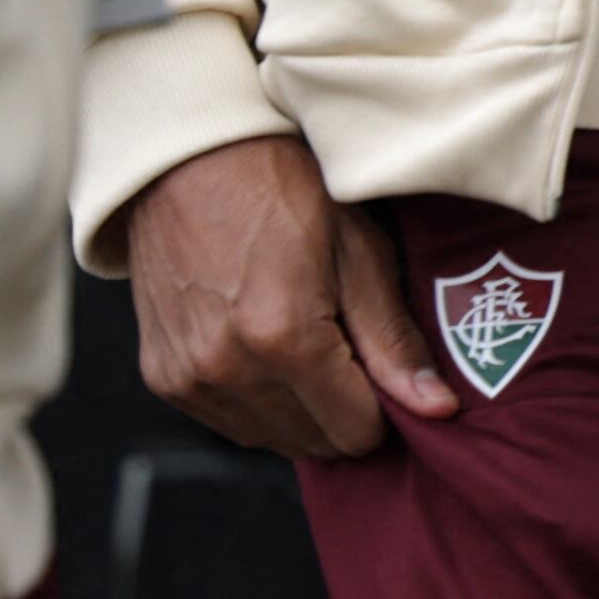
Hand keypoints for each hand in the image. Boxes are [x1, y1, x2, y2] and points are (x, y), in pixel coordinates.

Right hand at [123, 132, 459, 459]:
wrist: (187, 156)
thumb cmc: (276, 185)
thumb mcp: (355, 246)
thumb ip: (392, 339)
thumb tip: (436, 409)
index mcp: (283, 337)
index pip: (356, 431)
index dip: (379, 403)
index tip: (375, 362)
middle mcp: (228, 368)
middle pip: (315, 443)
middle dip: (340, 407)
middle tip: (340, 345)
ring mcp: (188, 377)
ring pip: (271, 440)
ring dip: (296, 409)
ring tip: (296, 340)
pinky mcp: (162, 376)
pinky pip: (227, 422)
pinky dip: (253, 399)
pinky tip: (258, 345)